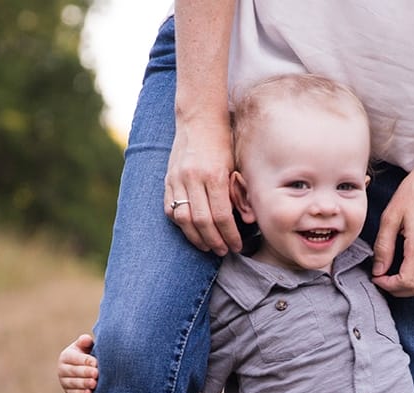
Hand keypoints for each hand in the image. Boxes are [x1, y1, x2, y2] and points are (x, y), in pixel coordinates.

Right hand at [58, 333, 97, 392]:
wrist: (87, 369)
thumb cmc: (87, 354)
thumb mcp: (85, 346)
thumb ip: (85, 341)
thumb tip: (86, 339)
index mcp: (66, 356)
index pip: (75, 358)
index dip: (86, 360)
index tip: (96, 363)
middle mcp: (62, 368)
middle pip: (74, 371)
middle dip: (85, 372)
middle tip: (96, 373)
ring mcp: (63, 381)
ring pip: (73, 383)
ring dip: (84, 384)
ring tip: (94, 383)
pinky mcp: (68, 391)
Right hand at [164, 115, 240, 255]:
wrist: (199, 119)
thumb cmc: (223, 142)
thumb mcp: (236, 165)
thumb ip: (238, 193)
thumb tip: (246, 220)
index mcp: (214, 175)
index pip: (222, 216)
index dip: (230, 235)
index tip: (237, 245)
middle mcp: (193, 178)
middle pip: (202, 222)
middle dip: (214, 241)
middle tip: (224, 251)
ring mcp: (177, 179)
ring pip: (183, 219)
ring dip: (196, 238)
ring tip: (207, 247)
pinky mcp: (168, 179)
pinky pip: (170, 209)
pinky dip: (181, 224)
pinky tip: (191, 231)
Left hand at [371, 169, 413, 297]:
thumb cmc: (413, 194)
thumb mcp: (390, 218)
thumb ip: (383, 247)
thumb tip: (378, 271)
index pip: (406, 282)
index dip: (388, 285)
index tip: (377, 277)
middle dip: (398, 290)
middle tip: (384, 279)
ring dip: (412, 287)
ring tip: (396, 276)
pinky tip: (410, 267)